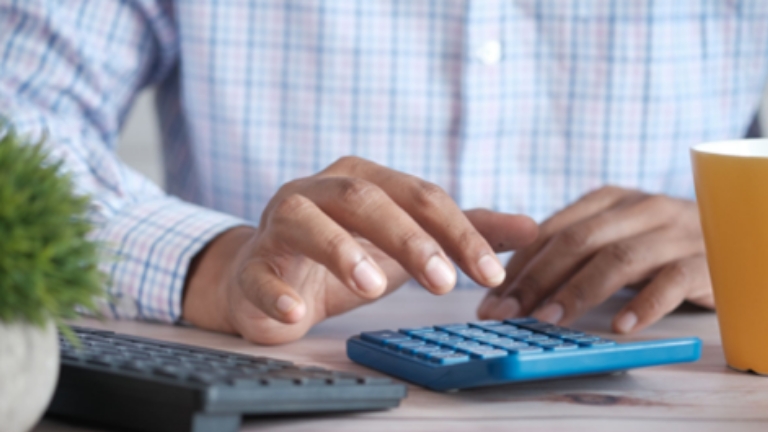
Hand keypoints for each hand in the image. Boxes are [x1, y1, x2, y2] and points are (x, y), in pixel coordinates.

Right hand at [182, 157, 536, 343]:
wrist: (270, 277)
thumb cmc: (345, 254)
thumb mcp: (408, 241)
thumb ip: (464, 232)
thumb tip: (532, 227)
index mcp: (365, 179)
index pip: (419, 195)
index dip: (458, 231)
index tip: (491, 273)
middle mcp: (320, 190)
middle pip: (366, 198)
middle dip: (408, 237)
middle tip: (444, 282)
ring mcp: (280, 224)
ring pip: (306, 221)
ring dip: (340, 250)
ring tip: (373, 286)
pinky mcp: (253, 264)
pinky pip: (259, 274)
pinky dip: (276, 293)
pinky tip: (297, 314)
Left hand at [477, 186, 714, 333]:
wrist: (737, 236)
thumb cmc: (659, 245)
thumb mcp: (613, 237)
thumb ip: (571, 250)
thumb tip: (510, 284)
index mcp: (608, 200)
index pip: (551, 230)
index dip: (518, 266)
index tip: (491, 299)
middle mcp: (639, 209)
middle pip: (578, 241)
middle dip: (535, 279)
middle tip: (507, 313)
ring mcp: (674, 232)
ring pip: (618, 258)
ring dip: (578, 292)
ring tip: (549, 321)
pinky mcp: (705, 260)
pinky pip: (672, 281)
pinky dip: (645, 304)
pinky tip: (620, 327)